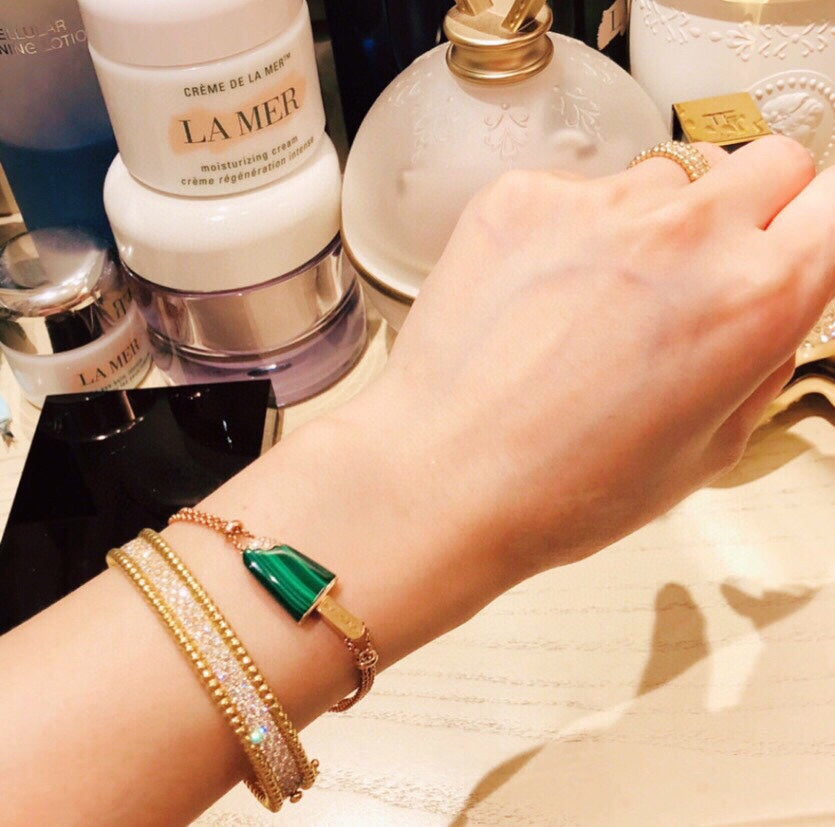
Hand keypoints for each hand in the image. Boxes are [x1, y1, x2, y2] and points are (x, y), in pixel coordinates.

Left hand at [338, 136, 834, 578]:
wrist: (443, 475)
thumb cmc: (561, 487)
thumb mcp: (705, 453)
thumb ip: (759, 363)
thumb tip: (771, 315)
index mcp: (753, 298)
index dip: (814, 233)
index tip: (793, 250)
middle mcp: (684, 232)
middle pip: (767, 163)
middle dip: (754, 211)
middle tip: (706, 271)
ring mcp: (596, 204)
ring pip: (664, 179)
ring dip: (653, 225)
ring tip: (597, 302)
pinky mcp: (521, 197)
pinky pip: (575, 192)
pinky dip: (571, 232)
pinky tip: (539, 296)